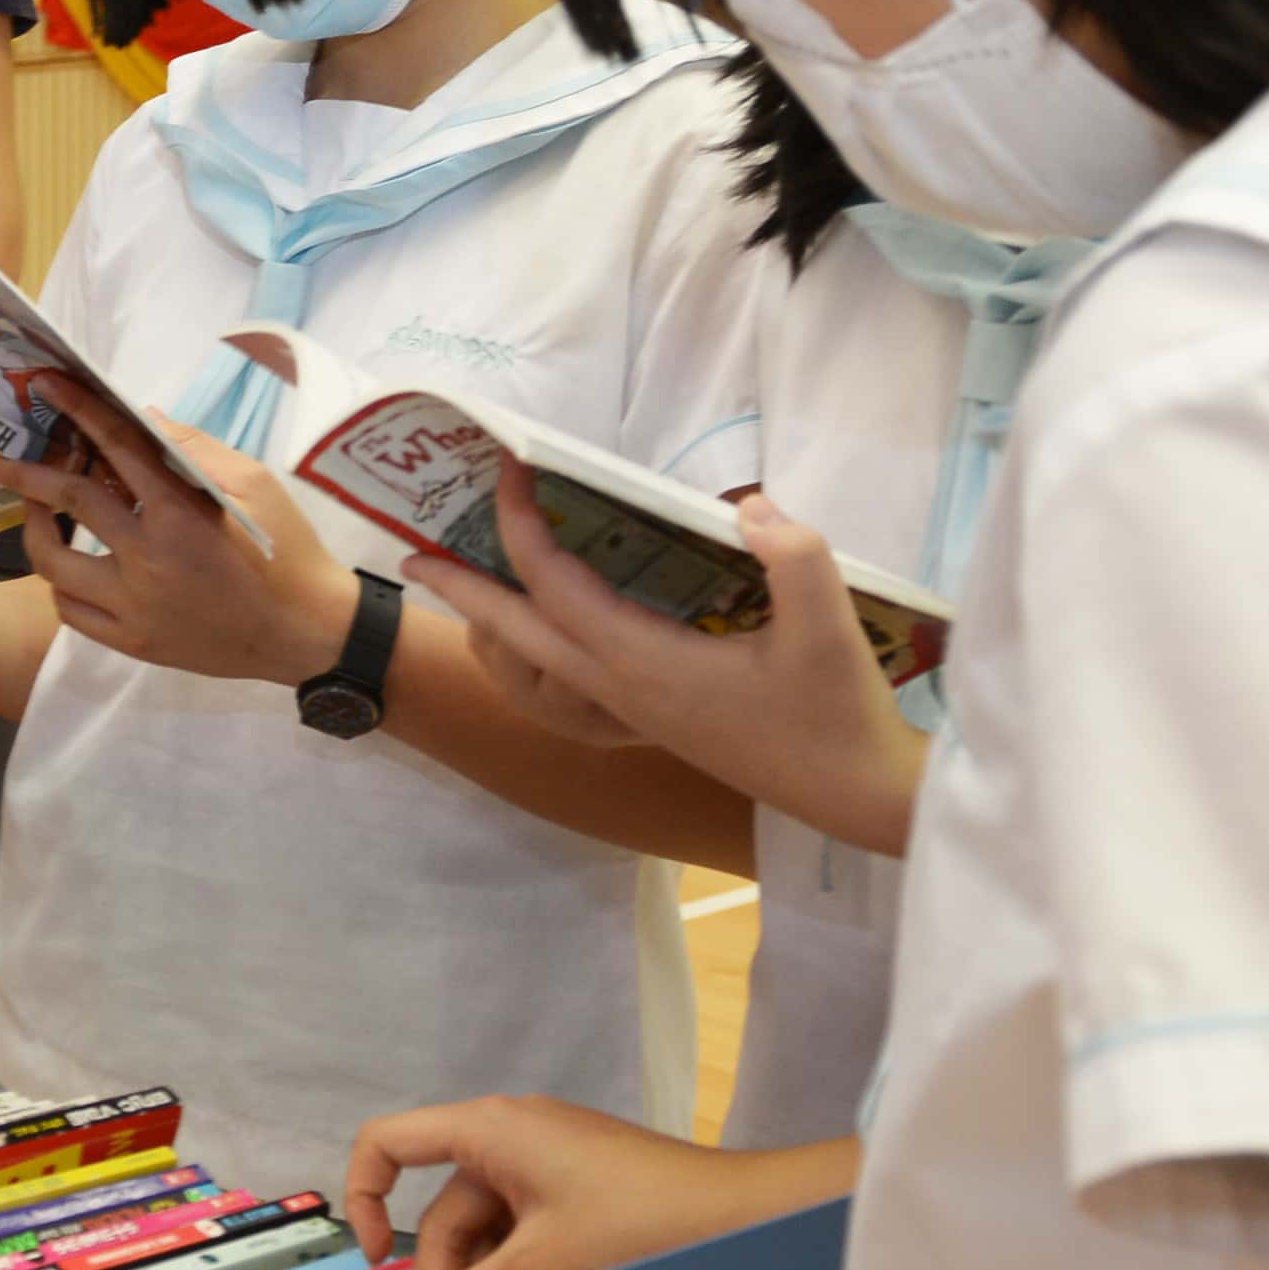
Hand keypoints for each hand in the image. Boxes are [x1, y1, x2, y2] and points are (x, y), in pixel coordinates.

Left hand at [0, 395, 358, 685]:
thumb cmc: (285, 550)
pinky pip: (70, 611)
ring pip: (54, 564)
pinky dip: (61, 582)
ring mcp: (136, 607)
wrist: (305, 632)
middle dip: (23, 475)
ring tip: (36, 511)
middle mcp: (149, 559)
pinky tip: (70, 563)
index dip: (79, 411)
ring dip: (37, 530)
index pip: (118, 447)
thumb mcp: (255, 485)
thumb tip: (141, 419)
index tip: (46, 385)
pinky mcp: (133, 642)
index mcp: (182, 513)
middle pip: (70, 502)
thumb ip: (193, 450)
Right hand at [339, 1093, 782, 1269]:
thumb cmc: (640, 1224)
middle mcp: (512, 1135)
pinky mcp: (581, 1190)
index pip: (388, 1142)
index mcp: (491, 1130)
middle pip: (442, 1207)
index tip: (373, 1260)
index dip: (362, 1197)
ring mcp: (550, 1163)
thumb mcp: (541, 1268)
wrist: (747, 1218)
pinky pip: (524, 1231)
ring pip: (486, 1228)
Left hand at [404, 466, 934, 855]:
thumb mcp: (829, 624)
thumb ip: (793, 555)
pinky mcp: (653, 716)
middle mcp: (621, 689)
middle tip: (414, 554)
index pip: (557, 588)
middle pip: (519, 635)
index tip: (510, 474)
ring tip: (470, 580)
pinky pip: (572, 672)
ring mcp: (633, 709)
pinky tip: (557, 614)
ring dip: (499, 618)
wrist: (853, 794)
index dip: (524, 529)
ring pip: (540, 659)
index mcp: (644, 664)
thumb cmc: (838, 711)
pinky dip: (543, 636)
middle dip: (465, 591)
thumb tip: (748, 505)